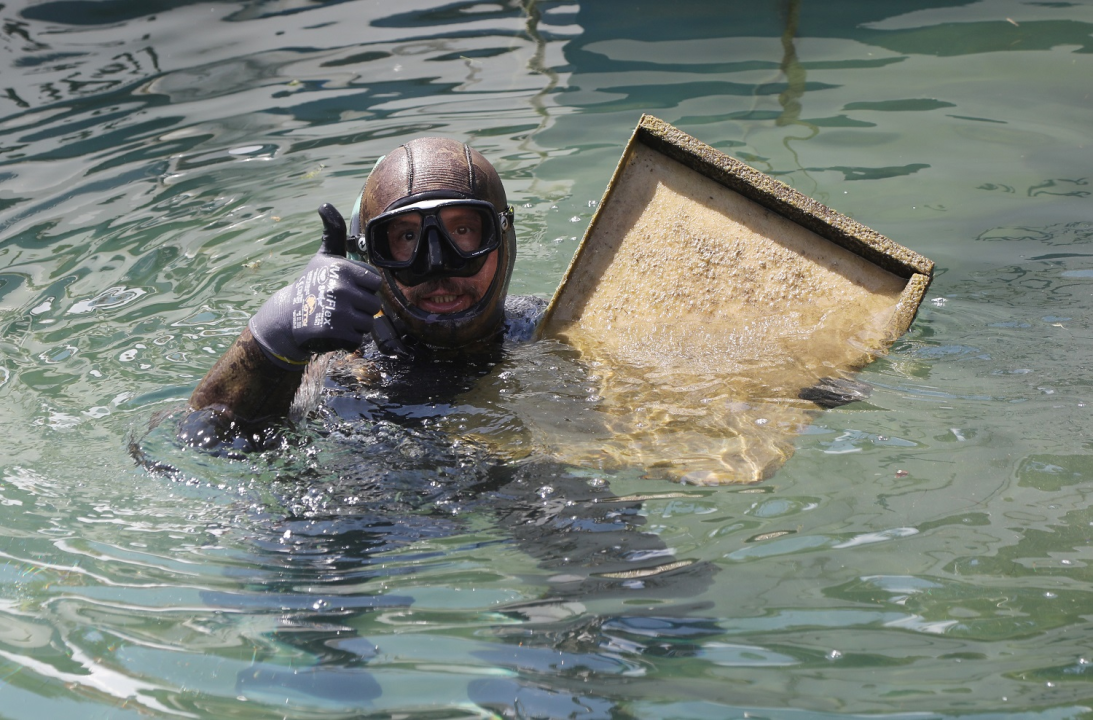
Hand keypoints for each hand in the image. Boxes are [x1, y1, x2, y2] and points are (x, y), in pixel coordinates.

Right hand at [249, 204, 382, 368]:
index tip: (343, 287)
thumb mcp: (324, 256)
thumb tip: (324, 204)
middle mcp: (341, 288)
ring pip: (368, 323)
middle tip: (338, 305)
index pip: (375, 283)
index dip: (362, 288)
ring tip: (335, 317)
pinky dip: (346, 339)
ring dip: (354, 324)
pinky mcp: (333, 333)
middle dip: (359, 308)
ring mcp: (337, 311)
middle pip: (374, 305)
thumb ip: (333, 231)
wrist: (287, 316)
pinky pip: (357, 339)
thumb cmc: (312, 283)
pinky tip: (331, 331)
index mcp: (343, 268)